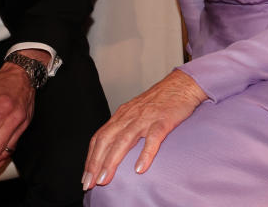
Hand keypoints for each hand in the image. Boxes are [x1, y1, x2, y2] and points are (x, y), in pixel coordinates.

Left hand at [82, 70, 206, 190]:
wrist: (181, 84)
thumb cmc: (159, 101)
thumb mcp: (136, 112)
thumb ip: (125, 127)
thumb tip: (113, 149)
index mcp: (121, 115)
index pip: (99, 137)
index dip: (91, 157)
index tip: (86, 176)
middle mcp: (129, 116)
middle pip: (106, 140)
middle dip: (95, 163)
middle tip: (89, 183)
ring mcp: (145, 118)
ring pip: (124, 140)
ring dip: (112, 161)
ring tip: (105, 179)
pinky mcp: (163, 121)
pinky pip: (152, 139)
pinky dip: (145, 154)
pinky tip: (139, 169)